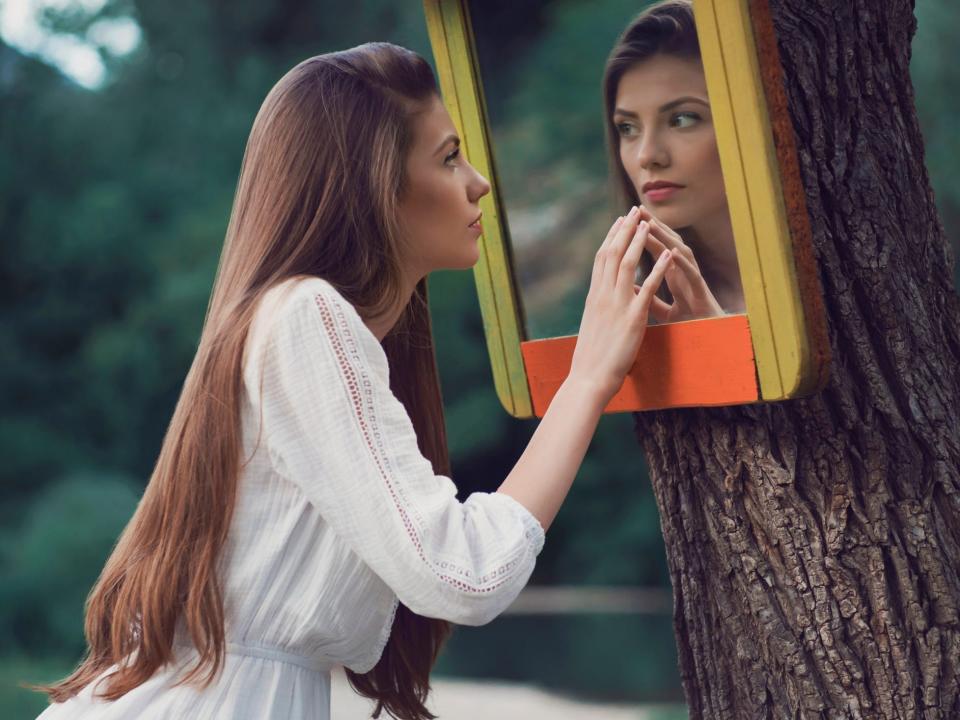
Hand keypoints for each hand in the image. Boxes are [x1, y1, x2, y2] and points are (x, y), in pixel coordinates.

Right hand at [568, 207, 672, 402]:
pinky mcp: (633, 318)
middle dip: (624, 230)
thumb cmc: (590, 359)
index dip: (611, 237)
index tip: (619, 221)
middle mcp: (603, 296)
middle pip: (613, 254)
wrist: (588, 378)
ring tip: (648, 222)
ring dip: (639, 240)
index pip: (601, 259)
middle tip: (634, 210)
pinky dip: (659, 268)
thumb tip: (599, 300)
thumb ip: (598, 309)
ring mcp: (617, 305)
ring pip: (627, 264)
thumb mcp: (592, 327)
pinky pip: (648, 288)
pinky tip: (668, 254)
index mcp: (594, 297)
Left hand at [637, 206, 723, 321]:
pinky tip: (673, 252)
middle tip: (638, 210)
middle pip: (668, 244)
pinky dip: (683, 263)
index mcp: (673, 275)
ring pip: (681, 253)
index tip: (627, 221)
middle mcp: (684, 273)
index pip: (657, 249)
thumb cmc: (688, 322)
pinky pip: (693, 274)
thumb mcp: (661, 310)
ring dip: (666, 238)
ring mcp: (693, 280)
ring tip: (651, 224)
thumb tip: (627, 287)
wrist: (708, 339)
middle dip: (654, 226)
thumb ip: (648, 297)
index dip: (643, 235)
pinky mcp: (702, 292)